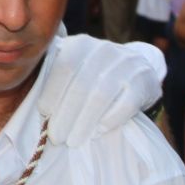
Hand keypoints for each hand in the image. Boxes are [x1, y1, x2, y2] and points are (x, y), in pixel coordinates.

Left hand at [39, 37, 163, 146]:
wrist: (137, 70)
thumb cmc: (95, 75)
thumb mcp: (76, 68)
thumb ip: (57, 80)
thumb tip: (40, 112)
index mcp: (81, 44)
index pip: (64, 66)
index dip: (52, 91)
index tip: (44, 114)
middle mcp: (104, 49)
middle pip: (81, 84)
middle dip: (66, 114)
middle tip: (56, 137)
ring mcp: (127, 64)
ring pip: (101, 95)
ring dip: (84, 122)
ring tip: (73, 140)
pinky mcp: (144, 81)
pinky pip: (126, 103)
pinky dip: (109, 120)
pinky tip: (98, 132)